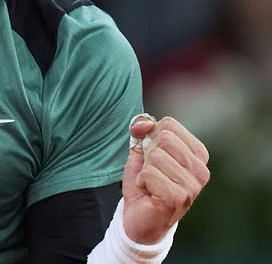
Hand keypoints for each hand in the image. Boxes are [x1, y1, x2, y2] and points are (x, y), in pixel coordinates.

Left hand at [121, 114, 209, 243]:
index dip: (150, 137)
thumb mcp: (140, 153)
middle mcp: (201, 170)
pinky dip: (142, 181)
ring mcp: (192, 185)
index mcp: (197, 154)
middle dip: (147, 155)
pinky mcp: (178, 197)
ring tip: (151, 185)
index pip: (169, 125)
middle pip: (163, 139)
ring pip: (155, 157)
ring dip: (144, 171)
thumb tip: (142, 121)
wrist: (140, 219)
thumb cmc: (145, 184)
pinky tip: (149, 193)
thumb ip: (141, 132)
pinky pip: (149, 173)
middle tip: (150, 173)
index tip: (151, 156)